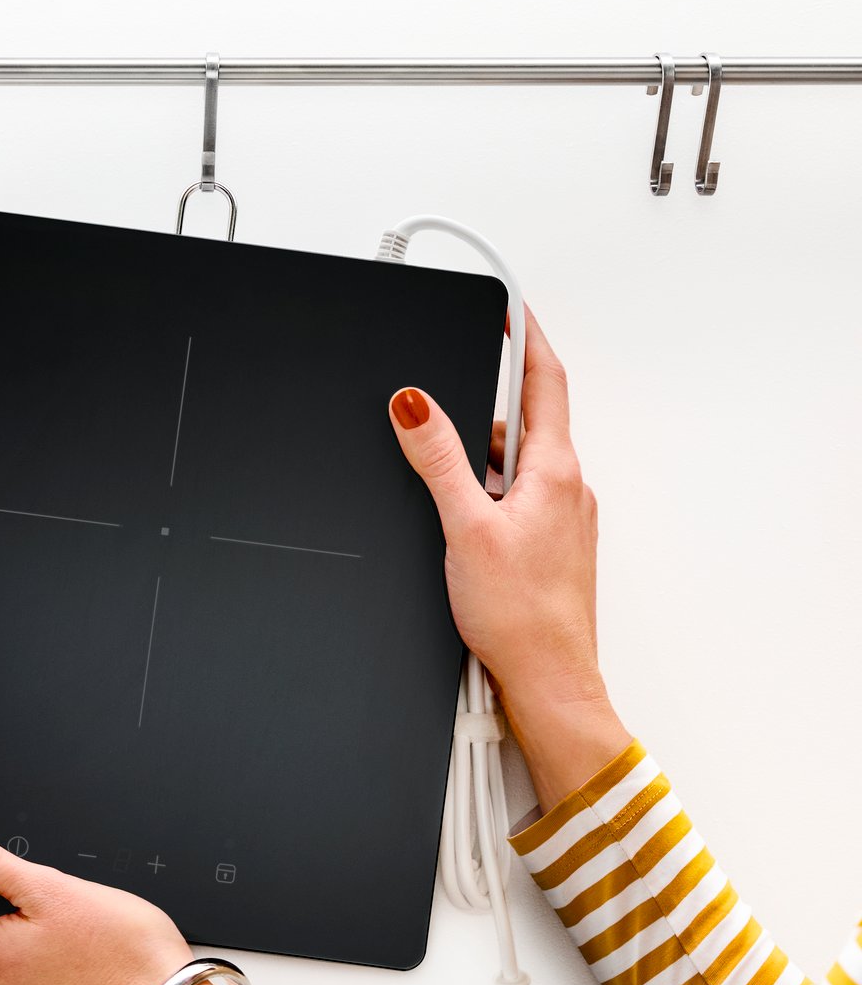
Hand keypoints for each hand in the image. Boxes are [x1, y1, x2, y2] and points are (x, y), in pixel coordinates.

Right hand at [388, 305, 631, 804]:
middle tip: (452, 399)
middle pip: (531, 417)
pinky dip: (492, 490)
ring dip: (487, 455)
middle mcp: (568, 488)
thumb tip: (415, 405)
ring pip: (522, 461)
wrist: (549, 680)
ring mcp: (563, 517)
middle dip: (492, 399)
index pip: (546, 380)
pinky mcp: (551, 544)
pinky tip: (466, 522)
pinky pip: (521, 495)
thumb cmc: (521, 616)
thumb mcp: (465, 527)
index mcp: (555, 472)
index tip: (509, 304)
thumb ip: (440, 460)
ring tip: (451, 488)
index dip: (525, 335)